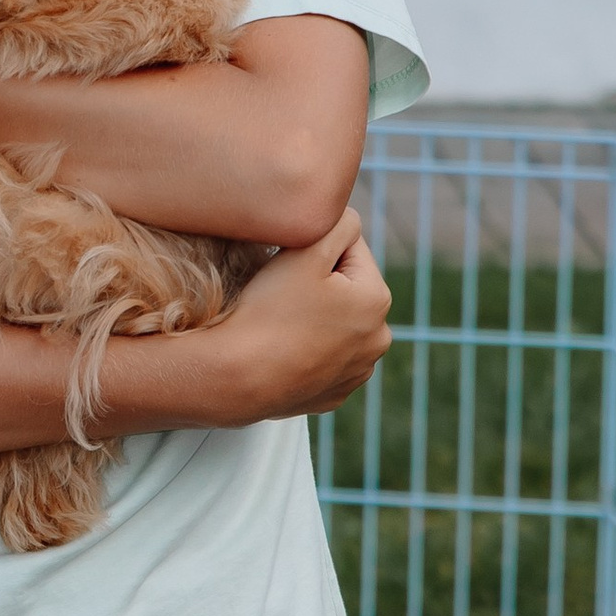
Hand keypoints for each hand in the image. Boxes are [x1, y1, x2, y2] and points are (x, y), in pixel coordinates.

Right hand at [214, 219, 391, 418]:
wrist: (236, 378)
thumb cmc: (269, 310)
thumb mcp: (306, 250)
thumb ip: (338, 222)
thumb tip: (349, 220)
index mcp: (378, 300)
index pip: (351, 250)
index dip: (315, 250)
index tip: (287, 269)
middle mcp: (378, 339)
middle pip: (346, 290)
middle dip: (321, 285)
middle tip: (280, 295)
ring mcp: (357, 372)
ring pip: (336, 325)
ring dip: (316, 318)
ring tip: (280, 324)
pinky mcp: (335, 395)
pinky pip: (323, 359)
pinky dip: (308, 351)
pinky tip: (282, 351)